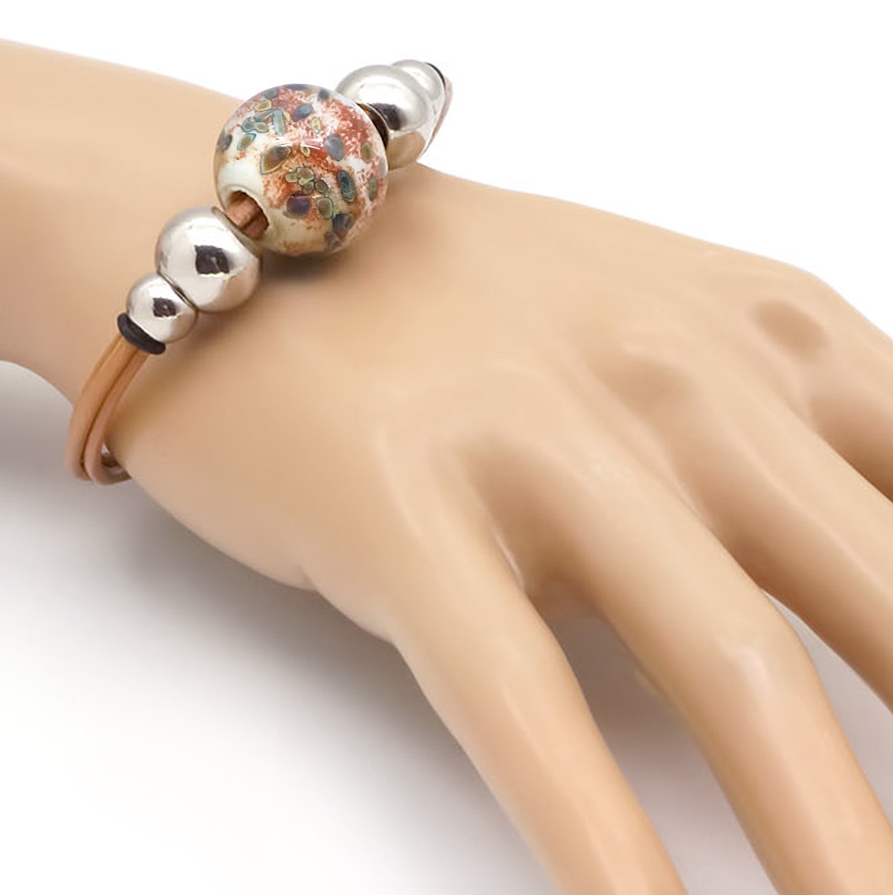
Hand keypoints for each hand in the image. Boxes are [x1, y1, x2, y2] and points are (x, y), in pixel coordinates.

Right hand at [92, 162, 892, 894]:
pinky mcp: (400, 501)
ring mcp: (538, 432)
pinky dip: (598, 844)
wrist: (237, 232)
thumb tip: (879, 590)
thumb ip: (784, 438)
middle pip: (891, 600)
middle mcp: (679, 372)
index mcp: (769, 329)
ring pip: (729, 666)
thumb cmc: (450, 291)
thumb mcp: (654, 323)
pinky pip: (518, 695)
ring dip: (830, 849)